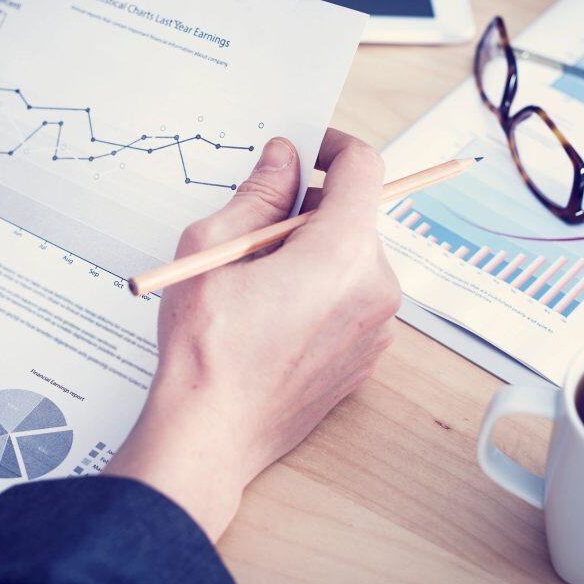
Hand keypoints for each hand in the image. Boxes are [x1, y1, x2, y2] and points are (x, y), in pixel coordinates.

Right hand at [106, 130, 400, 539]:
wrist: (211, 435)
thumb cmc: (205, 347)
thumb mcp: (213, 248)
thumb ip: (259, 193)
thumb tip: (283, 158)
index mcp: (343, 254)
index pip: (364, 169)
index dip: (333, 147)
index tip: (304, 149)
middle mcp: (376, 288)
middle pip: (357, 217)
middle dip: (311, 208)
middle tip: (256, 227)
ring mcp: (378, 328)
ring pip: (353, 259)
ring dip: (314, 252)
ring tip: (258, 280)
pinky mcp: (367, 358)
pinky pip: (353, 299)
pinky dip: (322, 290)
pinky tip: (274, 314)